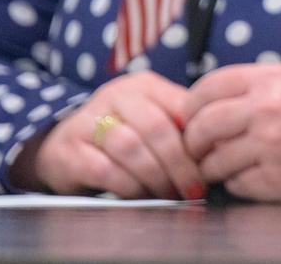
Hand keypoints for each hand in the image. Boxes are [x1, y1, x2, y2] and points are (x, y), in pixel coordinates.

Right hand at [11, 72, 204, 198]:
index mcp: (144, 85)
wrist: (61, 145)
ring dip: (155, 176)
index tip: (213, 162)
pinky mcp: (69, 151)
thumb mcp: (151, 118)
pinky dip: (127, 186)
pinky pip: (104, 169)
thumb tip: (218, 148)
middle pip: (157, 127)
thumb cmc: (121, 133)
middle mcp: (116, 96)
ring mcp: (88, 121)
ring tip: (168, 194)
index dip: (200, 137)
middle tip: (193, 188)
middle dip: (180, 163)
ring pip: (131, 147)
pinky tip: (138, 195)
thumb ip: (180, 125)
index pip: (181, 105)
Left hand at [181, 62, 280, 200]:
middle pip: (203, 126)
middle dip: (194, 140)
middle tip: (197, 145)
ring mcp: (269, 146)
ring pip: (215, 161)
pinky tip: (249, 174)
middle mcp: (265, 111)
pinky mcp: (276, 178)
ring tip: (223, 164)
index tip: (190, 114)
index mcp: (269, 80)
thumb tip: (217, 104)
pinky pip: (237, 184)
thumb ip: (258, 87)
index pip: (208, 88)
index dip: (192, 104)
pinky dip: (236, 182)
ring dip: (213, 166)